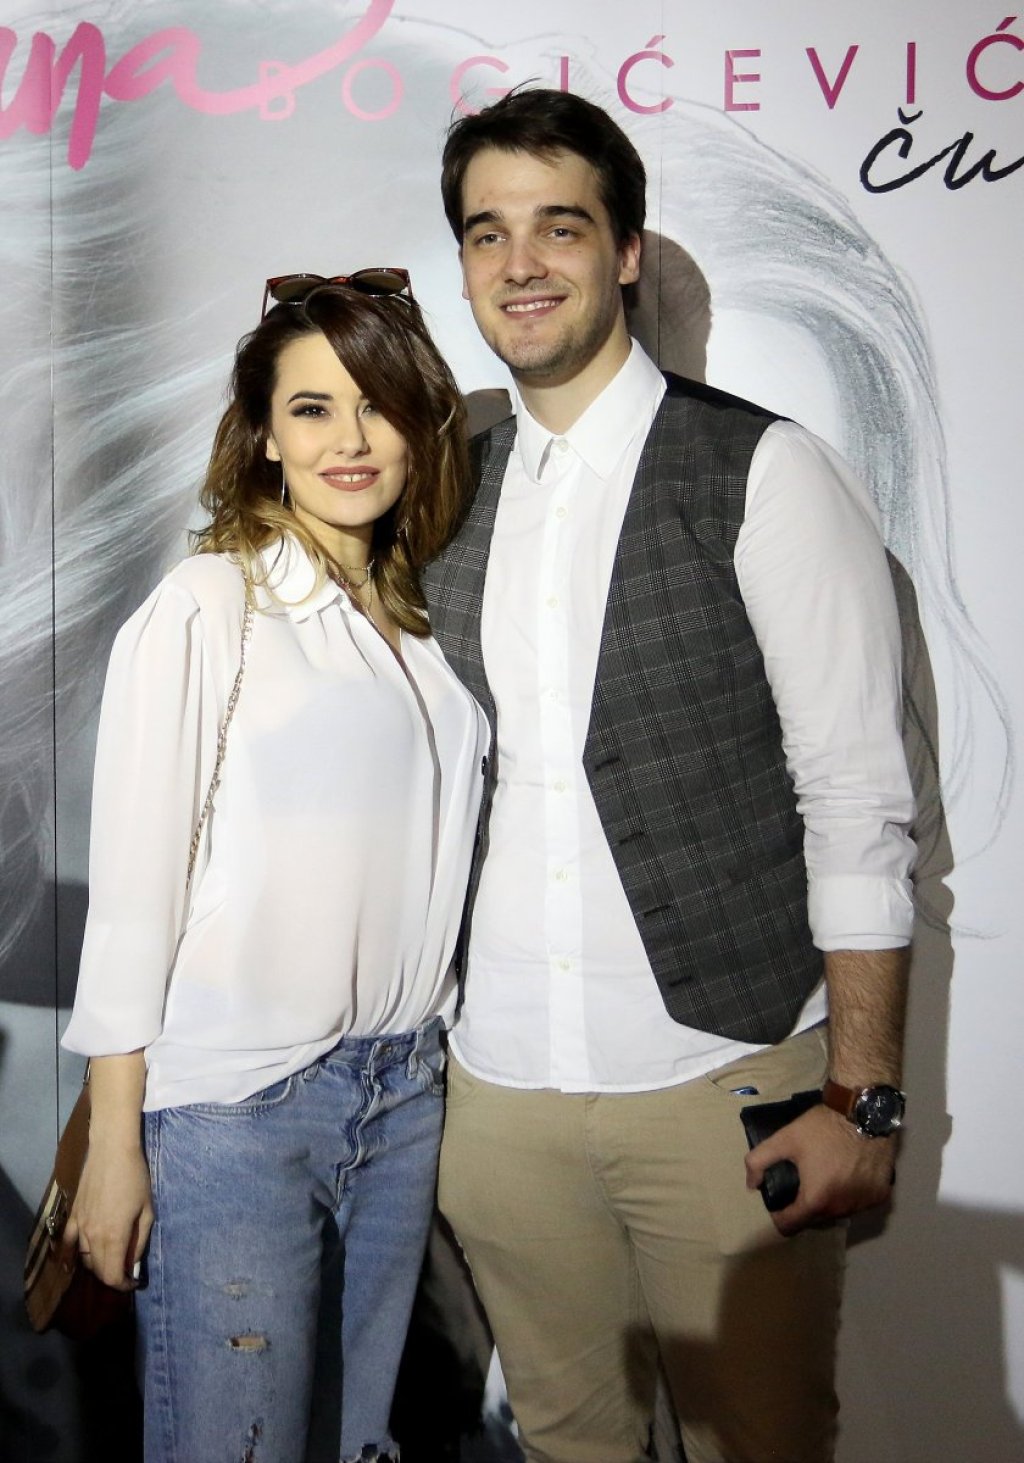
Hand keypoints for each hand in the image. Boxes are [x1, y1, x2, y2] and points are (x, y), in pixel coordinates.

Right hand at [63, 1140, 153, 1290]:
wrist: (112, 1151)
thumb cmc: (135, 1178)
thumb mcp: (147, 1211)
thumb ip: (139, 1241)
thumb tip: (133, 1264)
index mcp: (113, 1237)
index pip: (112, 1276)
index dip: (123, 1285)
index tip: (133, 1282)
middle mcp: (93, 1237)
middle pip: (98, 1270)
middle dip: (113, 1276)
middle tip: (126, 1270)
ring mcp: (80, 1227)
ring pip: (85, 1258)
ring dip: (98, 1265)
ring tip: (112, 1258)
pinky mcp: (73, 1216)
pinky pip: (69, 1243)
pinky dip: (72, 1255)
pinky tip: (75, 1261)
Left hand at [744, 1102, 895, 1237]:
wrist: (864, 1112)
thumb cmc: (822, 1127)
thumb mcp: (784, 1139)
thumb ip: (759, 1161)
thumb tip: (752, 1184)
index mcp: (816, 1200)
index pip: (791, 1225)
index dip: (780, 1216)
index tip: (779, 1202)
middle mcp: (841, 1209)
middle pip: (815, 1219)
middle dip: (805, 1207)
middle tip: (803, 1183)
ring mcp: (863, 1204)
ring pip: (839, 1213)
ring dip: (830, 1202)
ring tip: (826, 1178)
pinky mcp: (881, 1196)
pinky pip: (859, 1204)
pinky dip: (851, 1195)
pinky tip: (848, 1176)